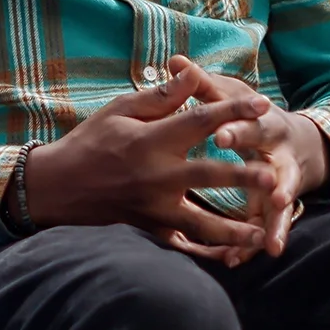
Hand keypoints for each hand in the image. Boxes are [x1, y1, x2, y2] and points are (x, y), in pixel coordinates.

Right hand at [23, 62, 276, 255]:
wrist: (56, 187)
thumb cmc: (89, 142)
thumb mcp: (120, 110)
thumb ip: (161, 97)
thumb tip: (193, 72)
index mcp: (150, 141)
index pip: (199, 122)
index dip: (232, 111)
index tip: (263, 104)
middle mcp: (155, 177)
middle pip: (208, 176)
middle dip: (243, 178)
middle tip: (273, 177)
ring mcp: (153, 209)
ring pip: (201, 223)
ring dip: (233, 229)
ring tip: (261, 232)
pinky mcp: (149, 230)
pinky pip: (183, 246)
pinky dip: (208, 253)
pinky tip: (233, 256)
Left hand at [179, 63, 329, 263]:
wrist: (295, 143)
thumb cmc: (251, 115)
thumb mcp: (231, 95)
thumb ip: (203, 84)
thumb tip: (174, 61)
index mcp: (264, 124)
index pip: (250, 124)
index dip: (237, 128)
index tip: (221, 136)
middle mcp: (277, 156)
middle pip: (276, 168)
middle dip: (270, 181)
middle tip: (268, 192)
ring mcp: (281, 185)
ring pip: (280, 207)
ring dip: (276, 224)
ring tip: (270, 245)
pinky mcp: (275, 208)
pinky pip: (266, 229)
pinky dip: (254, 245)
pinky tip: (239, 261)